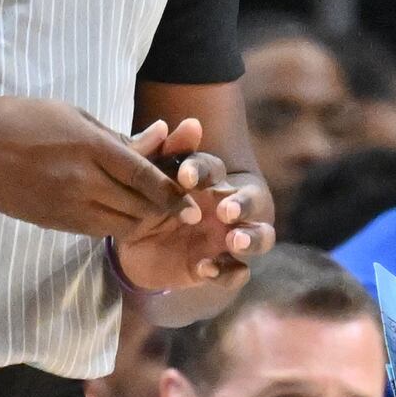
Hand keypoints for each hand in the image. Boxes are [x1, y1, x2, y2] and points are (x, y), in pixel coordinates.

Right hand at [0, 98, 190, 237]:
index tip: (189, 200)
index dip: (172, 193)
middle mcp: (82, 180)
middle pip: (139, 206)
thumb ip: (114, 136)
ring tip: (152, 212)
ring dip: (141, 220)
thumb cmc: (23, 119)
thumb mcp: (73, 115)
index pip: (144, 176)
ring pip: (121, 224)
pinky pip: (97, 230)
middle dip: (163, 210)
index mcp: (89, 146)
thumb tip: (154, 141)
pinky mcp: (55, 221)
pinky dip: (115, 224)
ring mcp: (67, 205)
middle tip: (178, 209)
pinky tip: (118, 213)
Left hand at [111, 117, 271, 293]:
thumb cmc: (148, 205)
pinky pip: (238, 274)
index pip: (214, 169)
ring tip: (234, 241)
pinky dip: (227, 272)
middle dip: (244, 205)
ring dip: (252, 238)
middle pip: (253, 202)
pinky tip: (205, 268)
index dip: (202, 171)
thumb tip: (191, 123)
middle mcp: (227, 209)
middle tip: (226, 210)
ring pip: (261, 238)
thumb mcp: (149, 179)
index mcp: (211, 182)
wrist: (134, 250)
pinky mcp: (221, 269)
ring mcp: (228, 240)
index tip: (184, 179)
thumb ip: (166, 151)